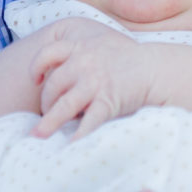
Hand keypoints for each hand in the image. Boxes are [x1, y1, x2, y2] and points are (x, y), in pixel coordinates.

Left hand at [32, 24, 149, 136]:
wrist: (156, 67)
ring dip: (49, 123)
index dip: (36, 67)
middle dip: (46, 103)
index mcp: (81, 47)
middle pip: (53, 86)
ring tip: (38, 136)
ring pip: (64, 106)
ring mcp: (95, 82)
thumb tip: (63, 75)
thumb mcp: (102, 46)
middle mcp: (84, 63)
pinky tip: (70, 145)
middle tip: (47, 114)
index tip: (35, 81)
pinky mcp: (108, 100)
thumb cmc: (129, 60)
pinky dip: (78, 135)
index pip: (48, 53)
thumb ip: (82, 55)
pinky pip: (88, 121)